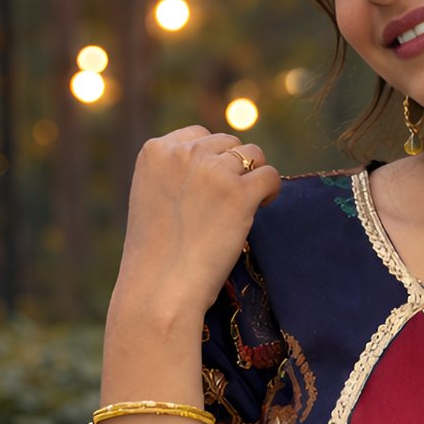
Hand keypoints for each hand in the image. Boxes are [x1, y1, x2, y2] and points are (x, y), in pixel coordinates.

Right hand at [113, 126, 280, 323]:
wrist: (160, 288)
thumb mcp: (152, 197)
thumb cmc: (155, 254)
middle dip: (234, 167)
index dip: (212, 158)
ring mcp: (213, 171)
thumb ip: (177, 173)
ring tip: (247, 204)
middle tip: (229, 201)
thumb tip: (218, 159)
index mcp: (155, 150)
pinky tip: (261, 207)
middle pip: (228, 142)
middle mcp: (184, 153)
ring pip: (253, 154)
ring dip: (254, 176)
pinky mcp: (239, 193)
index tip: (213, 185)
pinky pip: (270, 176)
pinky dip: (271, 191)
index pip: (198, 135)